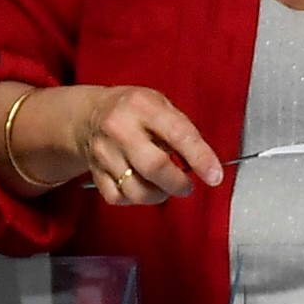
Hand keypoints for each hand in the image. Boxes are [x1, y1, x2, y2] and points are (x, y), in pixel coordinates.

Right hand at [40, 84, 223, 203]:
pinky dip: (136, 199)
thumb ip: (181, 131)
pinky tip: (142, 186)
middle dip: (178, 183)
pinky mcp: (94, 172)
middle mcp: (119, 128)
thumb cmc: (135, 111)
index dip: (200, 158)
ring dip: (159, 194)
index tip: (215, 175)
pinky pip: (118, 197)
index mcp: (142, 106)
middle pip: (153, 167)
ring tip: (164, 185)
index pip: (177, 133)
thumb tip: (204, 163)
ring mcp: (104, 152)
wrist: (89, 115)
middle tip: (186, 184)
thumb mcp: (161, 105)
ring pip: (136, 189)